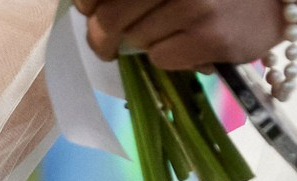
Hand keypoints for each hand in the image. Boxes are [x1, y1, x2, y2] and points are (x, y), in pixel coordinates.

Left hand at [76, 0, 296, 68]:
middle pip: (111, 17)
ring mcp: (193, 7)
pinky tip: (189, 46)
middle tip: (105, 47)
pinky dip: (168, 57)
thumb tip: (92, 10)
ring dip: (145, 44)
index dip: (87, 3)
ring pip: (136, 41)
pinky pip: (162, 59)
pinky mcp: (208, 37)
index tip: (89, 11)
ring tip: (171, 34)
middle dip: (102, 37)